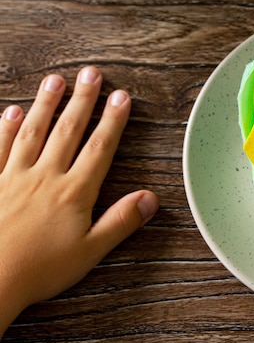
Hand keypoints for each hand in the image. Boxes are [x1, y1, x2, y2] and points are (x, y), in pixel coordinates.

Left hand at [0, 67, 158, 335]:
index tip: (121, 97)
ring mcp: (13, 177)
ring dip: (46, 104)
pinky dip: (5, 128)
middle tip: (91, 73)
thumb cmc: (38, 269)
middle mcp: (44, 176)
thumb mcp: (90, 251)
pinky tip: (12, 111)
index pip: (99, 147)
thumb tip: (150, 199)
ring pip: (32, 132)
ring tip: (56, 80)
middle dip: (82, 100)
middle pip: (67, 130)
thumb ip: (120, 222)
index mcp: (73, 192)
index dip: (112, 120)